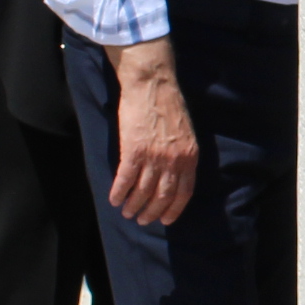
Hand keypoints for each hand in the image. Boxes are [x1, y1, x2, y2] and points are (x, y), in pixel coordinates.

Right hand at [108, 46, 200, 226]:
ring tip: (127, 212)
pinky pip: (125, 180)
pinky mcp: (133, 151)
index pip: (184, 193)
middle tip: (143, 220)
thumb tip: (174, 174)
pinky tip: (114, 200)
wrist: (152, 84)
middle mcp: (174, 161)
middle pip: (163, 196)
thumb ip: (182, 154)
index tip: (165, 220)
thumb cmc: (168, 105)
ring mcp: (153, 157)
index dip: (173, 209)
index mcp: (189, 156)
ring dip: (134, 205)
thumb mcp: (186, 133)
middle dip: (152, 212)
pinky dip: (119, 192)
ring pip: (143, 192)